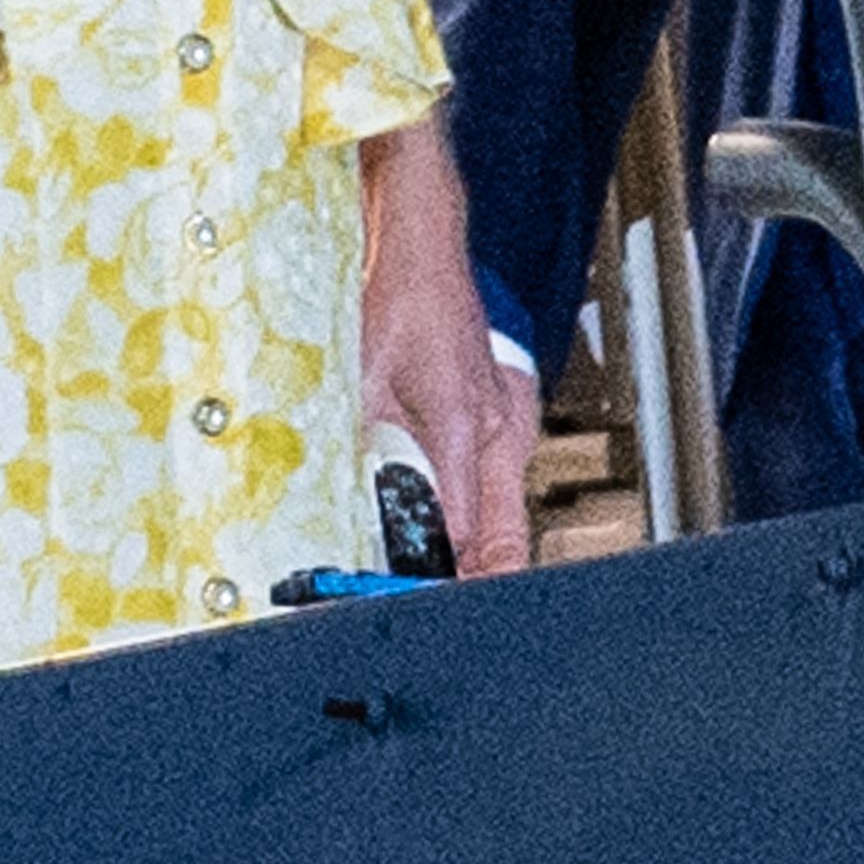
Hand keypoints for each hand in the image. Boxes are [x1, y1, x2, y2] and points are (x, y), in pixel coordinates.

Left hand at [360, 119, 531, 577]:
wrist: (424, 243)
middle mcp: (501, 430)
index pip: (467, 534)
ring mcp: (511, 421)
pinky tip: (447, 533)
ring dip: (475, 553)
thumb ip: (368, 452)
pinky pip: (498, 482)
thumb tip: (352, 518)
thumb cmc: (394, 299)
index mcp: (467, 427)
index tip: (422, 611)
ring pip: (506, 515)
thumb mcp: (364, 381)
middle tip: (435, 619)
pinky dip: (476, 514)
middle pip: (504, 539)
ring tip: (434, 589)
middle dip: (475, 584)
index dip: (444, 582)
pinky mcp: (506, 413)